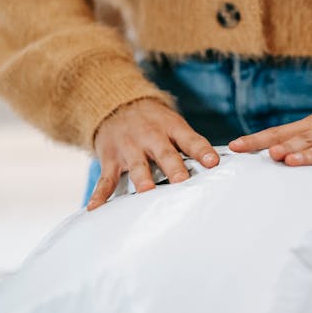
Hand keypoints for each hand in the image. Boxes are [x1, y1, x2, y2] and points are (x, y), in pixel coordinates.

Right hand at [86, 98, 219, 210]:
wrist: (117, 105)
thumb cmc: (155, 122)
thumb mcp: (174, 125)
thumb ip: (191, 145)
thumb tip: (215, 166)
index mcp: (172, 129)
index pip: (190, 140)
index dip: (202, 151)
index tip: (213, 162)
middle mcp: (151, 138)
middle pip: (164, 153)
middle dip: (173, 167)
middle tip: (182, 180)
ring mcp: (130, 148)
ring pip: (137, 166)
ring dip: (142, 179)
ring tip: (147, 191)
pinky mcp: (111, 159)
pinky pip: (105, 179)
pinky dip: (100, 194)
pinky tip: (96, 207)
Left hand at [228, 110, 311, 176]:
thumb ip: (297, 141)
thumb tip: (266, 157)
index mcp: (311, 125)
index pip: (279, 131)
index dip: (258, 139)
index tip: (236, 146)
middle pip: (302, 138)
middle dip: (285, 146)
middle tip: (270, 154)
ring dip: (309, 154)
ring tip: (293, 162)